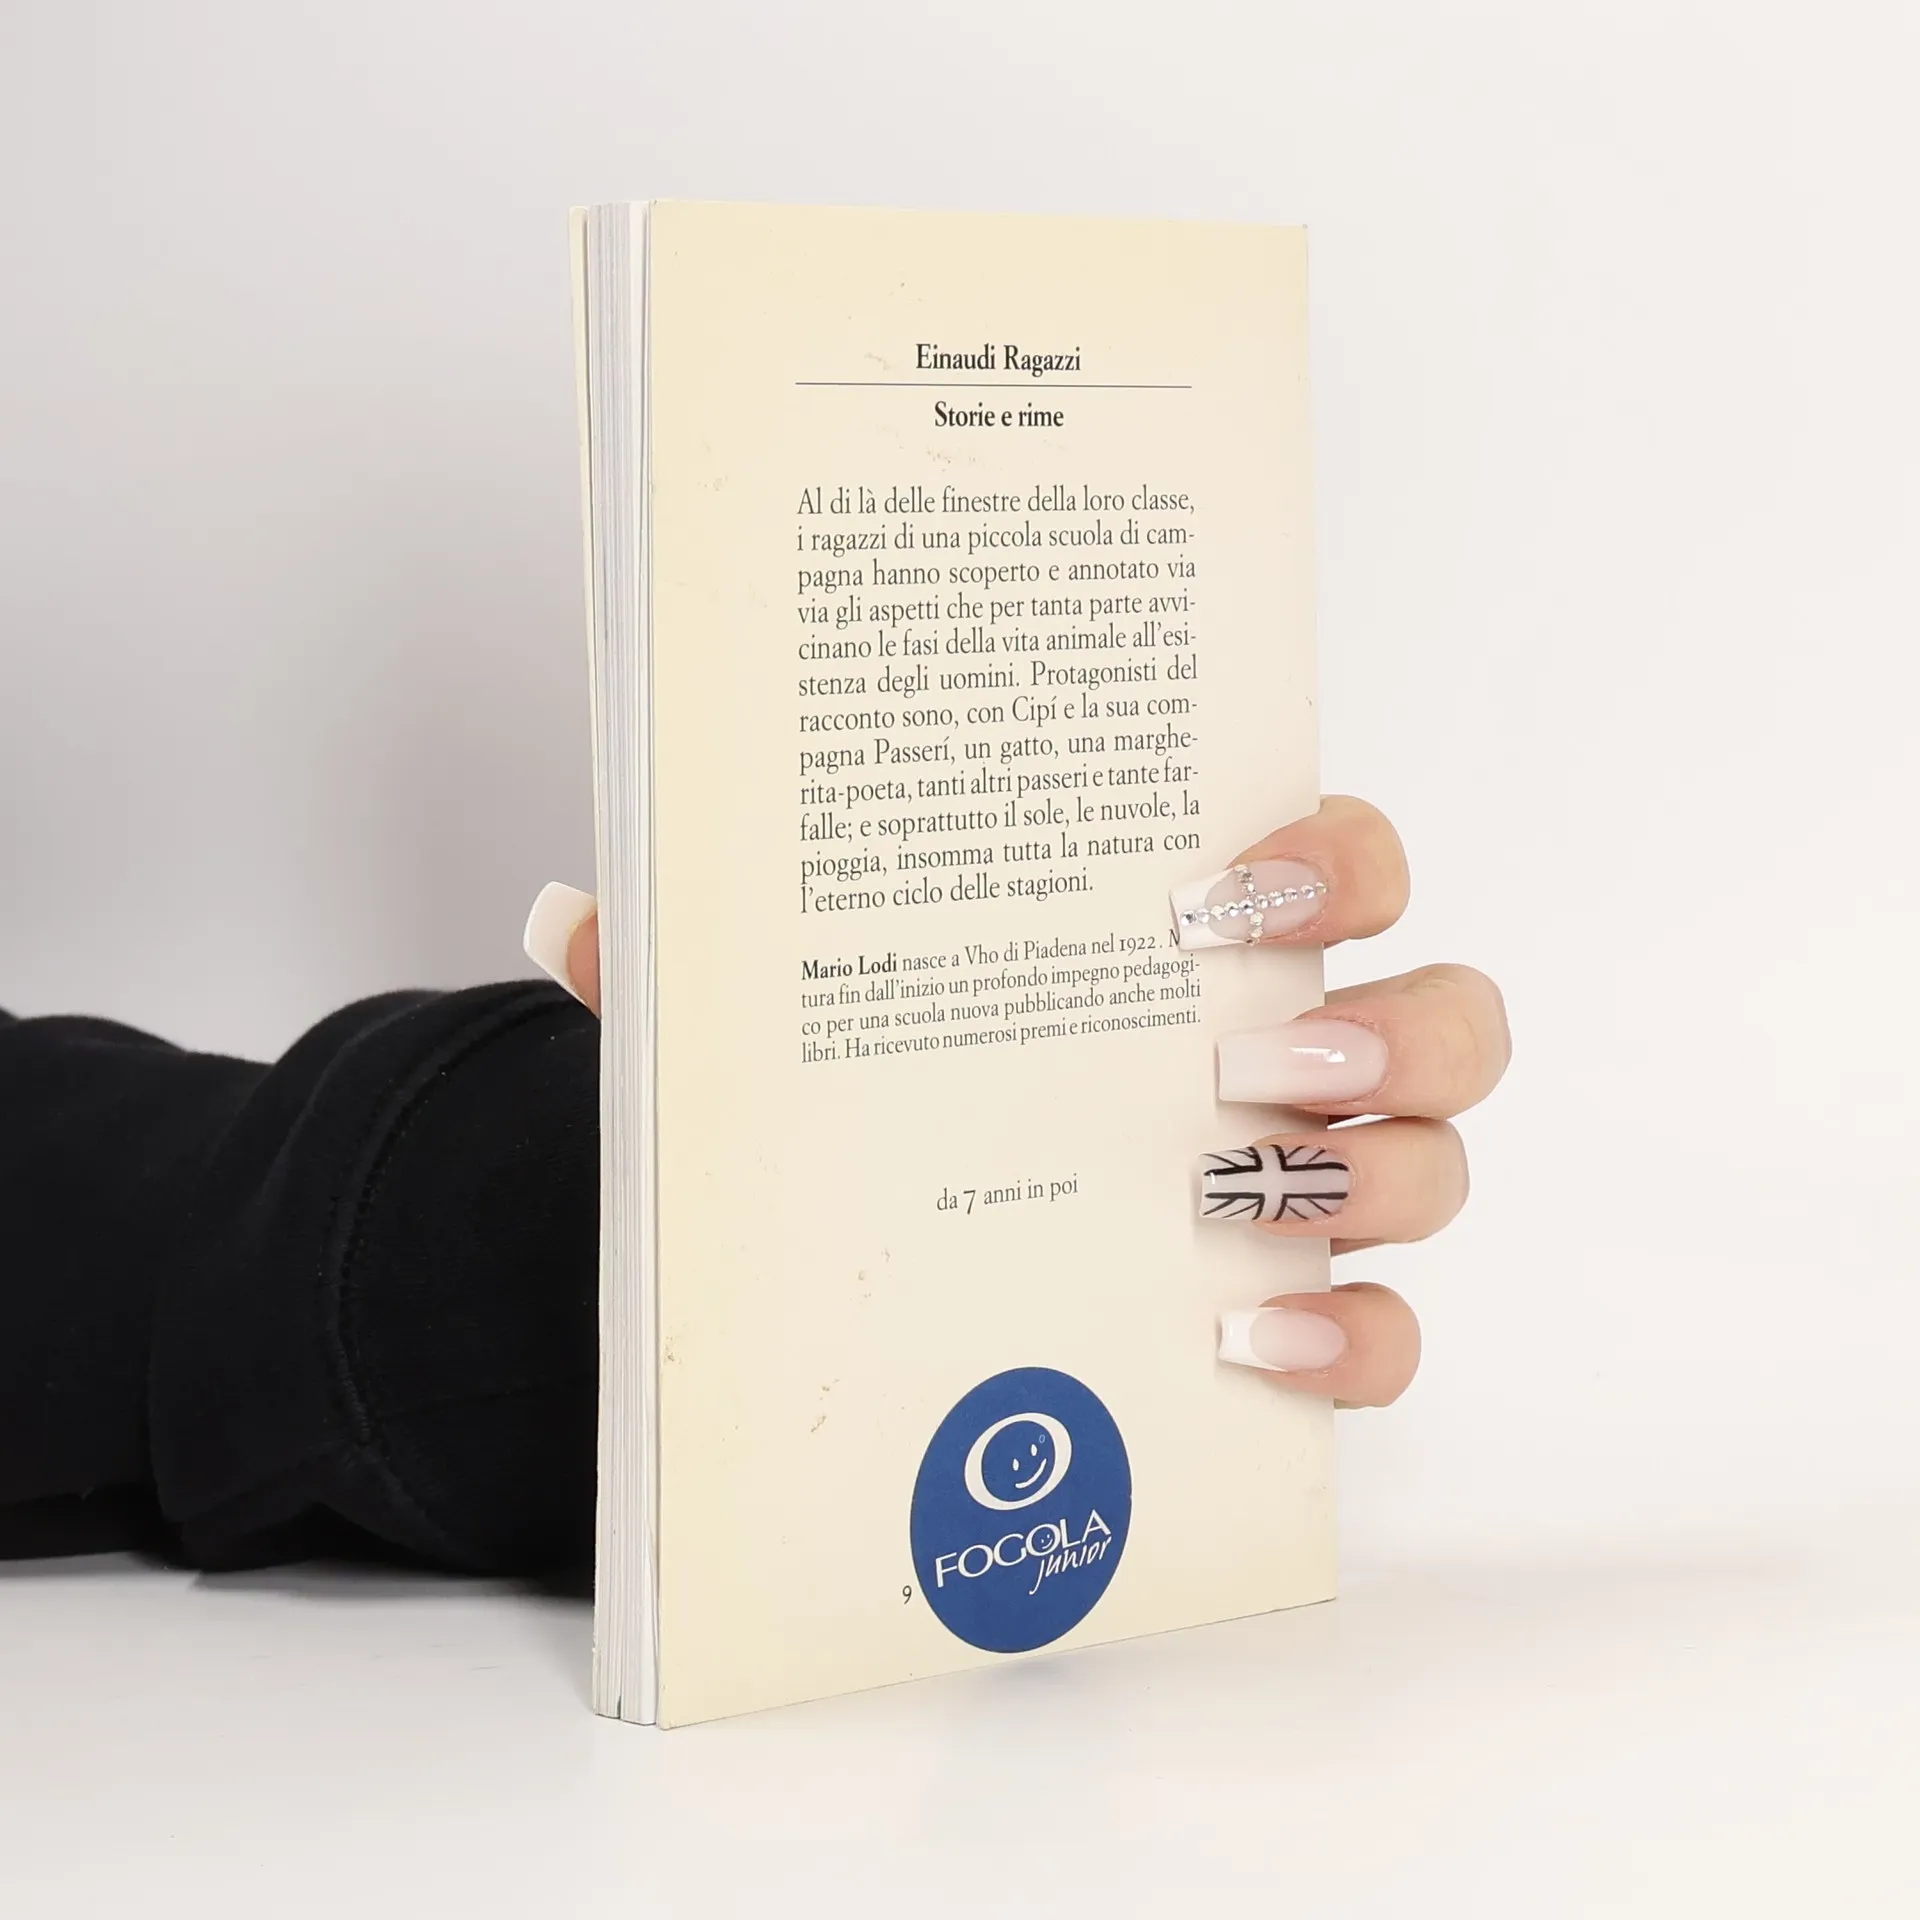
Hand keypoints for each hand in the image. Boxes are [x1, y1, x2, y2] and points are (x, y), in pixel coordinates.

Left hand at [522, 795, 1507, 1411]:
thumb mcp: (802, 1016)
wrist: (881, 1249)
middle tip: (1246, 1057)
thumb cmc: (889, 1089)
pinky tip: (1247, 1349)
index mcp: (1206, 947)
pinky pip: (1387, 1340)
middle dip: (1387, 1027)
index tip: (1227, 886)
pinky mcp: (1299, 1323)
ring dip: (1379, 1179)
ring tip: (1229, 1200)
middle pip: (1444, 1014)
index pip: (1343, 861)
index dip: (1336, 859)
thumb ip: (711, 962)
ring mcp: (1307, 1194)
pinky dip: (1353, 1347)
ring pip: (1439, 1166)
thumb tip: (576, 918)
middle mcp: (1288, 1058)